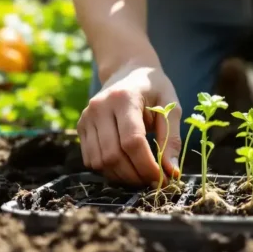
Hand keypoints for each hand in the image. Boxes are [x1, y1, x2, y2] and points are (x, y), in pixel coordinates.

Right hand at [77, 61, 181, 186]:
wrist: (128, 70)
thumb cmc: (154, 88)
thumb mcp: (170, 106)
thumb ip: (171, 138)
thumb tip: (171, 172)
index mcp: (124, 98)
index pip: (132, 141)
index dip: (147, 165)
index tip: (163, 178)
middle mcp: (100, 107)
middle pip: (113, 155)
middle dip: (135, 175)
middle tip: (153, 181)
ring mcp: (87, 117)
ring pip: (100, 161)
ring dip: (122, 176)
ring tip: (141, 175)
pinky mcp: (81, 126)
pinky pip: (91, 159)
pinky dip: (109, 170)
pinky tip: (125, 166)